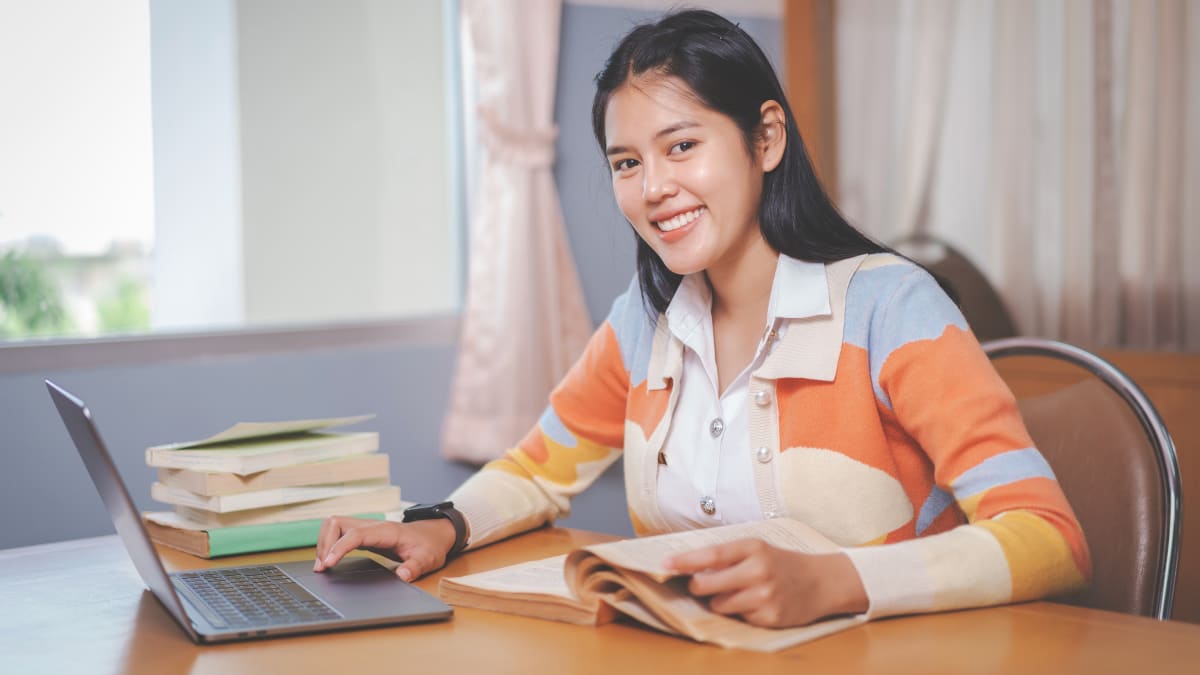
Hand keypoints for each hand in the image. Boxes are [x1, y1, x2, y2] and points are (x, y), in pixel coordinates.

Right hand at [313, 516, 457, 581]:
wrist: (434, 534)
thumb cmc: (429, 545)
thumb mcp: (428, 558)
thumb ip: (416, 567)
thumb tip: (402, 576)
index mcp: (386, 531)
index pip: (355, 534)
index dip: (339, 547)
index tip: (327, 564)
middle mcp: (372, 526)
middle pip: (337, 522)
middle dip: (324, 543)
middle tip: (323, 567)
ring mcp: (366, 528)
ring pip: (334, 524)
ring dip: (323, 542)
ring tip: (322, 565)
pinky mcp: (363, 534)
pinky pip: (339, 532)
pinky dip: (329, 544)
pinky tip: (329, 560)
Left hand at [664, 538, 867, 627]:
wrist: (822, 582)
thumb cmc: (781, 564)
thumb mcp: (757, 549)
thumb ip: (727, 556)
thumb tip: (688, 567)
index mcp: (753, 547)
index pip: (710, 555)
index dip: (684, 561)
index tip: (664, 564)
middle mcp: (758, 570)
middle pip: (707, 584)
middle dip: (698, 587)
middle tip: (701, 585)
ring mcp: (765, 596)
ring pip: (719, 605)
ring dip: (720, 603)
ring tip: (738, 594)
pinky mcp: (770, 618)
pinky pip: (738, 619)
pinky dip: (740, 614)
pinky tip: (756, 605)